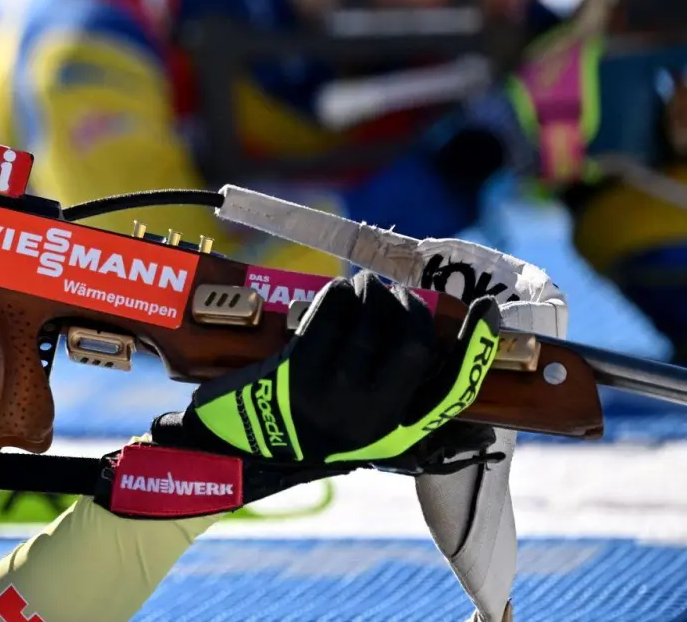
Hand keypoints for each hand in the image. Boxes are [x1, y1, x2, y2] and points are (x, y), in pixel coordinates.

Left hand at [160, 271, 502, 464]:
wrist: (247, 448)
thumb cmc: (316, 430)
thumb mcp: (371, 434)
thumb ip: (411, 407)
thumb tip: (456, 363)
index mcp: (395, 431)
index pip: (452, 388)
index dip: (477, 347)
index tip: (488, 309)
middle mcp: (369, 414)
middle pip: (411, 342)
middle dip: (408, 306)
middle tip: (395, 294)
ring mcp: (331, 392)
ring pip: (367, 321)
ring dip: (369, 291)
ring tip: (365, 287)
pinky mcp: (295, 370)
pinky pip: (329, 314)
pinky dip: (338, 294)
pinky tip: (338, 294)